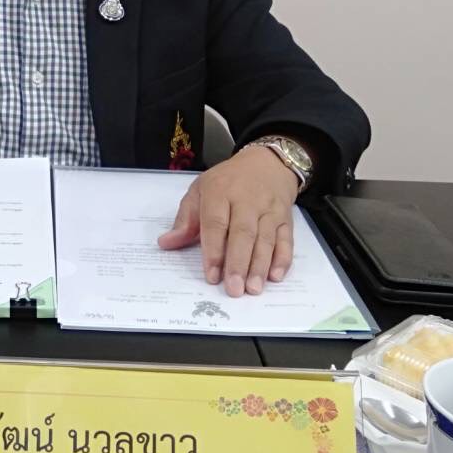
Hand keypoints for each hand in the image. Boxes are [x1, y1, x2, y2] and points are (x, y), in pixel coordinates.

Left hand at [155, 145, 298, 297]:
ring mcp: (269, 209)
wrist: (267, 163)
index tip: (211, 275)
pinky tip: (275, 276)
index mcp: (219, 192)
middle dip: (238, 263)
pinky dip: (283, 259)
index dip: (214, 251)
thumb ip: (185, 219)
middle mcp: (246, 200)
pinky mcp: (286, 218)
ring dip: (260, 266)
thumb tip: (166, 243)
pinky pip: (286, 239)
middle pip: (243, 234)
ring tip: (253, 289)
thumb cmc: (227, 181)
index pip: (216, 223)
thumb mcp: (200, 190)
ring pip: (265, 239)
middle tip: (234, 289)